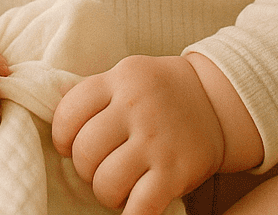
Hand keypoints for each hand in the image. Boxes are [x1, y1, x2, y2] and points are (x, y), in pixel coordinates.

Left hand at [51, 55, 224, 214]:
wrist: (217, 101)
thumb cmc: (161, 94)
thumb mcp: (128, 76)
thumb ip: (97, 97)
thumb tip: (60, 135)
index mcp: (120, 79)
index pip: (68, 114)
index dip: (63, 138)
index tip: (72, 145)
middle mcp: (137, 107)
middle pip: (84, 153)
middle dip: (86, 169)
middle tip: (101, 167)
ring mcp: (157, 140)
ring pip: (105, 183)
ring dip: (106, 193)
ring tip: (120, 186)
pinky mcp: (175, 171)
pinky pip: (140, 207)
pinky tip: (131, 209)